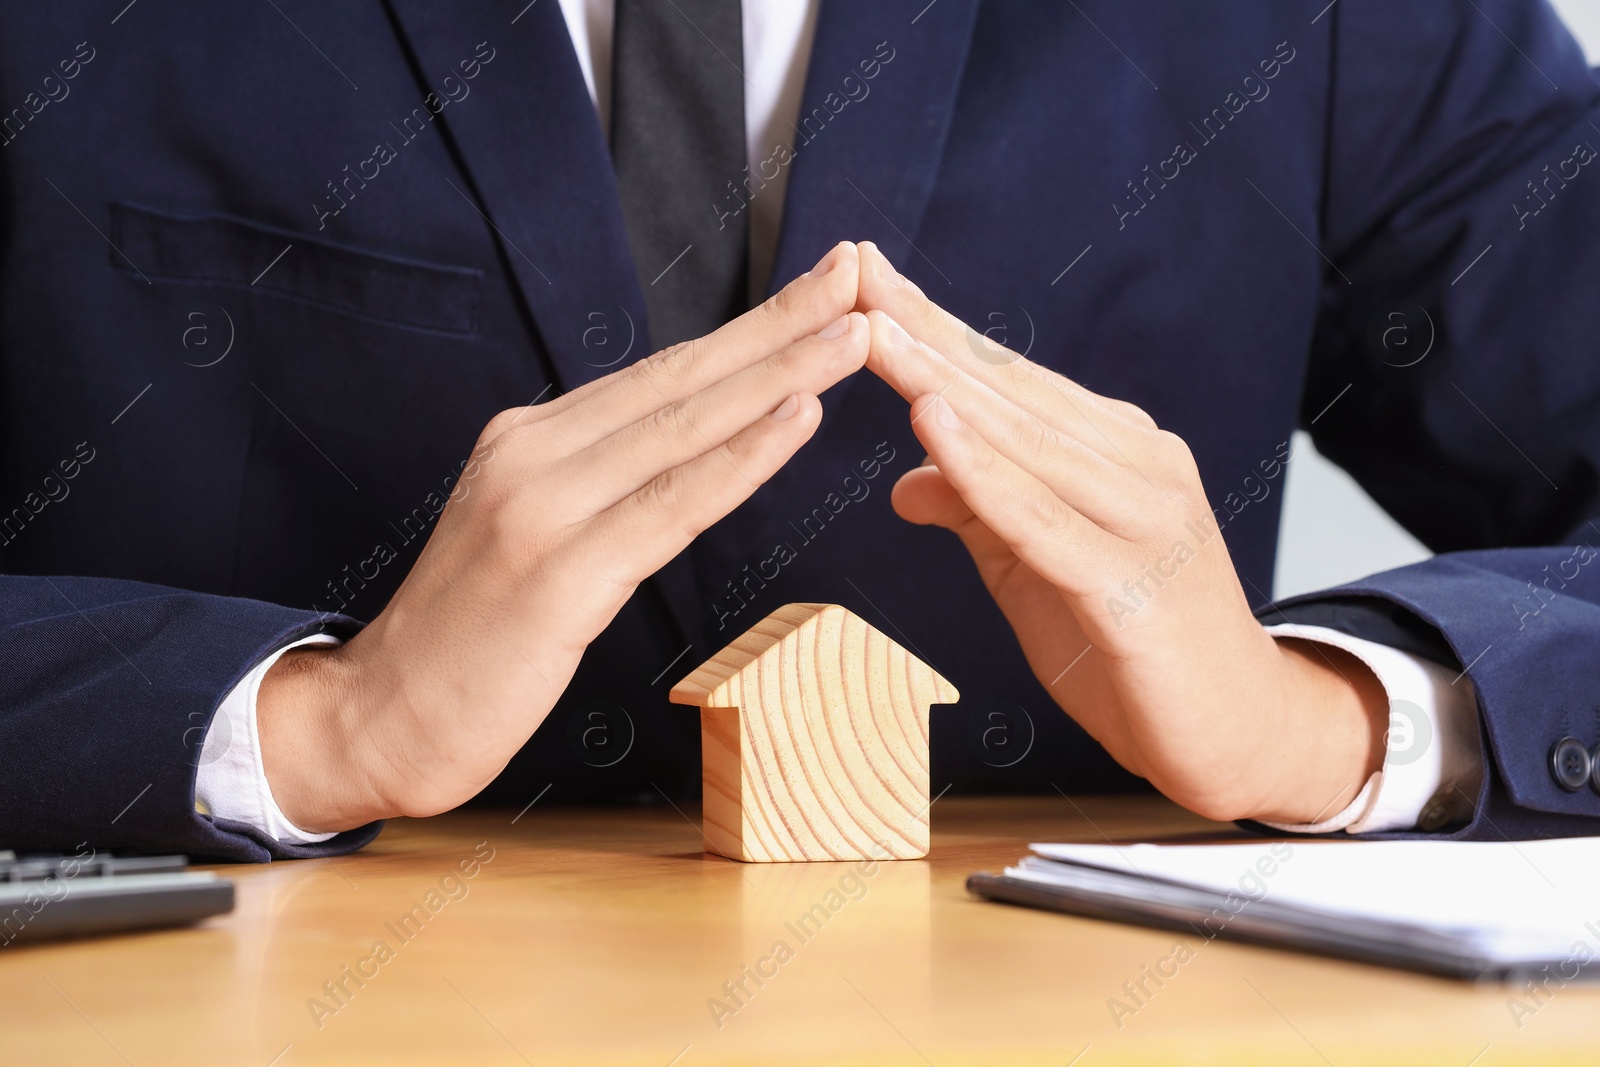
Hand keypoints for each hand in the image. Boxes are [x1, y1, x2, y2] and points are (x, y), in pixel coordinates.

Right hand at [257, 243, 869, 831]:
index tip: (817, 291)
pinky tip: (799, 420)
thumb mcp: (527, 534)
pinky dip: (743, 458)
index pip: (660, 374)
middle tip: (858, 273)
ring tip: (854, 334)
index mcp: (531, 438)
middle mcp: (533, 451)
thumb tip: (678, 457)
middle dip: (779, 326)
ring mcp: (542, 506)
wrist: (380, 718)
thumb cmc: (470, 640)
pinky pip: (671, 505)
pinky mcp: (559, 572)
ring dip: (781, 376)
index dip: (747, 331)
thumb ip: (594, 487)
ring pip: (686, 427)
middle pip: (682, 379)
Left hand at [854, 243, 1385, 823]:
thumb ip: (980, 515)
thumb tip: (903, 484)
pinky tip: (934, 429)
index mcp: (1117, 450)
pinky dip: (985, 473)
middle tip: (853, 274)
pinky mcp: (1133, 588)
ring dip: (941, 382)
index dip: (933, 327)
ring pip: (1023, 441)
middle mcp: (1138, 466)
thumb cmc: (1135, 646)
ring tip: (876, 333)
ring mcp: (1144, 520)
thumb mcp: (1035, 571)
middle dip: (923, 332)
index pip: (1007, 377)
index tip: (865, 276)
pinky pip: (1043, 521)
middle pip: (1009, 390)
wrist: (1238, 732)